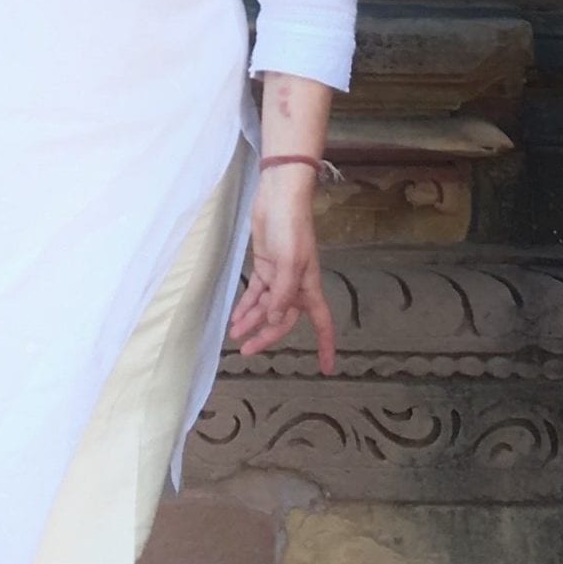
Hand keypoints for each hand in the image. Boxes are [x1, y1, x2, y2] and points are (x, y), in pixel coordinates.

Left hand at [228, 165, 337, 373]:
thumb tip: (276, 320)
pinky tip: (236, 317)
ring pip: (266, 307)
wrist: (279, 196)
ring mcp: (279, 275)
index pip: (321, 321)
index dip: (325, 345)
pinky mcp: (265, 266)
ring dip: (251, 321)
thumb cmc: (290, 225)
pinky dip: (246, 305)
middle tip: (247, 351)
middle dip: (267, 336)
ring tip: (235, 336)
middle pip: (284, 319)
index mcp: (308, 285)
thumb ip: (283, 293)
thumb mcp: (289, 261)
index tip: (326, 367)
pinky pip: (256, 293)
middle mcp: (295, 284)